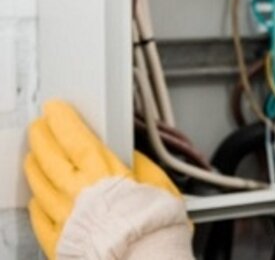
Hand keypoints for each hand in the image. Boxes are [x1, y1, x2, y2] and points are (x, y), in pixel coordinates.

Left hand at [24, 100, 187, 258]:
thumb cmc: (155, 229)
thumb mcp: (162, 187)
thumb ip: (144, 168)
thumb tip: (134, 156)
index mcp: (105, 175)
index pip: (76, 139)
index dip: (62, 122)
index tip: (55, 110)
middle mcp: (79, 193)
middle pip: (50, 158)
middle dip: (42, 138)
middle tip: (38, 126)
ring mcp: (65, 217)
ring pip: (40, 185)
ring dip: (35, 166)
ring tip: (34, 157)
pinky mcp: (58, 242)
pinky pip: (39, 217)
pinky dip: (37, 204)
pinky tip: (37, 199)